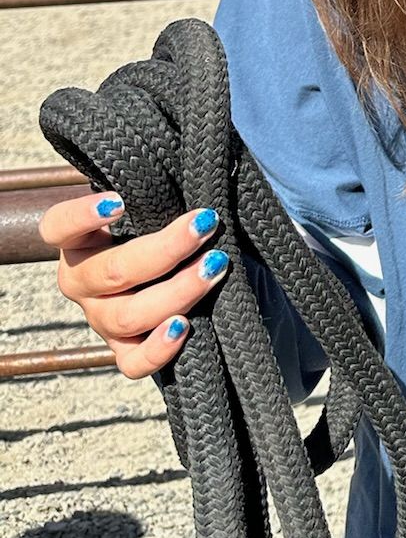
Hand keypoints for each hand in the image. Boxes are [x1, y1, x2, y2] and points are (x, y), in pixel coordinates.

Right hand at [38, 191, 229, 379]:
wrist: (176, 266)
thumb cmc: (162, 222)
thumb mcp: (151, 204)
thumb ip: (155, 193)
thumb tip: (190, 174)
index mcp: (79, 242)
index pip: (58, 227)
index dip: (81, 216)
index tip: (120, 201)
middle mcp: (82, 282)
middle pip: (112, 272)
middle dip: (166, 249)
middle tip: (206, 224)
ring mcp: (100, 318)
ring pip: (128, 316)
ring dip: (177, 291)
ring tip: (215, 266)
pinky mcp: (123, 350)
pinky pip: (132, 363)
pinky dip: (157, 349)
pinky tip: (182, 325)